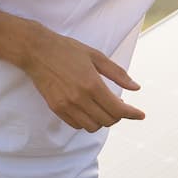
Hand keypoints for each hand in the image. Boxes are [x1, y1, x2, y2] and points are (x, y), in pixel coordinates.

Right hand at [17, 29, 145, 132]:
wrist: (37, 51)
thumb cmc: (68, 50)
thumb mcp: (96, 56)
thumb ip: (118, 74)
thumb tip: (136, 88)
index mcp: (92, 84)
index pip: (118, 109)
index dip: (132, 114)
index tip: (140, 115)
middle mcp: (80, 98)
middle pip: (107, 120)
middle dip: (117, 115)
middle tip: (119, 105)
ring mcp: (66, 105)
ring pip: (92, 127)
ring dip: (102, 120)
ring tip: (103, 108)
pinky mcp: (56, 108)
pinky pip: (77, 125)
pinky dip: (87, 121)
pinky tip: (89, 110)